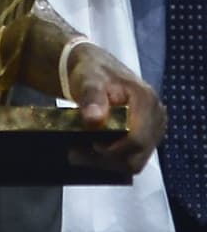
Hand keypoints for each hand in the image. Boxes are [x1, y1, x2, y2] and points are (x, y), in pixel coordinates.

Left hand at [66, 43, 166, 174]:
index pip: (137, 139)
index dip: (113, 149)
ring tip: (78, 154)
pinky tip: (90, 153)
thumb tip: (93, 120)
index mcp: (147, 101)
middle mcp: (156, 118)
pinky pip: (131, 157)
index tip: (89, 145)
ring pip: (134, 161)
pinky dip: (110, 159)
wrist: (96, 69)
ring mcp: (153, 130)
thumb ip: (92, 97)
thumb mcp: (89, 79)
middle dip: (106, 160)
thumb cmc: (93, 72)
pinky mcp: (145, 137)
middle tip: (75, 154)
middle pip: (137, 156)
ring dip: (106, 163)